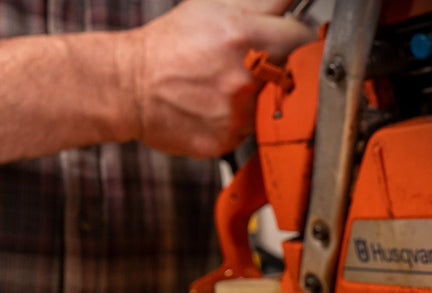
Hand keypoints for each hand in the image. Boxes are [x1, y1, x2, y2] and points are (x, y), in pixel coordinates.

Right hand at [118, 0, 314, 157]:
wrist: (127, 85)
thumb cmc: (168, 45)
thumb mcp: (213, 6)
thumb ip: (261, 4)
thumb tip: (291, 4)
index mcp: (248, 36)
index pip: (304, 36)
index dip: (294, 36)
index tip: (286, 41)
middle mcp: (246, 77)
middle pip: (293, 75)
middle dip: (278, 69)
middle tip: (251, 67)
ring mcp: (236, 113)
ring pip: (271, 107)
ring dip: (257, 99)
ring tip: (223, 88)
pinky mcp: (225, 140)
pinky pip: (247, 132)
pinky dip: (234, 122)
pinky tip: (212, 109)